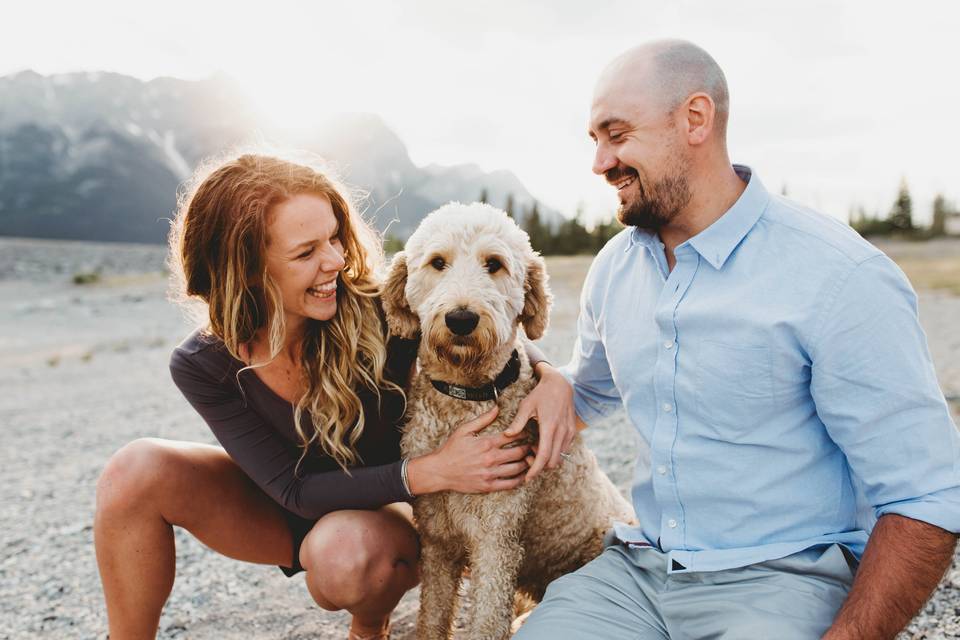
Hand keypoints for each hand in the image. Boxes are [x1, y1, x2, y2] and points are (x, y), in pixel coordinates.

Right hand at [408, 406, 531, 494]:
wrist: (440, 471)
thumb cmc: (451, 449)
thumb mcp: (464, 430)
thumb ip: (483, 419)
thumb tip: (496, 408)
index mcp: (486, 443)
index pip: (512, 436)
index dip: (524, 432)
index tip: (530, 431)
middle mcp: (491, 458)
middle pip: (519, 452)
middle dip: (529, 448)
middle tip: (536, 445)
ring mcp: (490, 473)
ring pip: (517, 468)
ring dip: (527, 463)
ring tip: (532, 458)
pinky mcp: (488, 486)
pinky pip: (510, 484)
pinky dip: (520, 479)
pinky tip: (523, 475)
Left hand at [504, 362, 576, 480]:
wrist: (561, 384)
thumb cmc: (541, 394)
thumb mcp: (526, 405)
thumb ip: (518, 422)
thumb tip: (508, 435)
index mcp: (550, 427)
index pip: (544, 456)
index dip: (535, 470)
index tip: (527, 478)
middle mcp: (562, 432)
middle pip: (553, 461)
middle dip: (540, 466)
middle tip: (527, 458)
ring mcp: (569, 432)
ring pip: (560, 457)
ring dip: (547, 459)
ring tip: (534, 448)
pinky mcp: (572, 432)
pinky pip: (564, 450)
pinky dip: (554, 452)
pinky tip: (543, 443)